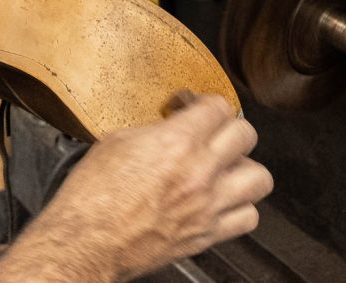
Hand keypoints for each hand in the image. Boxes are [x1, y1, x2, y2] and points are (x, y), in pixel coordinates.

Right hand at [33, 94, 272, 280]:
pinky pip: (248, 217)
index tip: (194, 108)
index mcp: (177, 142)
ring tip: (227, 166)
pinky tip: (223, 200)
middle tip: (213, 132)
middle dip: (229, 128)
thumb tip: (169, 127)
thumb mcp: (118, 141)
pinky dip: (241, 207)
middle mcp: (200, 172)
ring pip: (260, 177)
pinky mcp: (207, 235)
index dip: (205, 103)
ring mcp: (208, 206)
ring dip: (245, 167)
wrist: (86, 242)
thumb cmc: (93, 196)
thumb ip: (155, 131)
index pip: (218, 106)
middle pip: (246, 135)